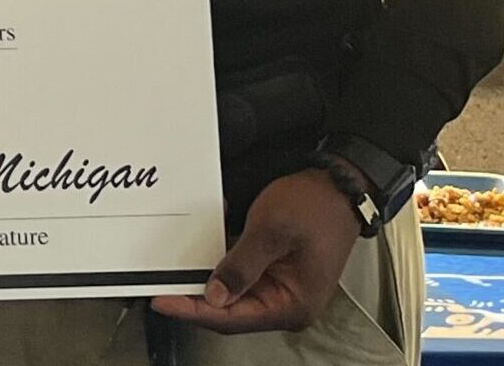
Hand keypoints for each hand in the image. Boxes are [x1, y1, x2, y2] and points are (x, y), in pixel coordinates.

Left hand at [150, 168, 359, 333]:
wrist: (342, 186)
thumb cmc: (317, 206)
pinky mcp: (275, 274)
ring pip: (233, 295)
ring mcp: (281, 290)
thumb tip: (215, 295)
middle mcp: (287, 305)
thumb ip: (241, 265)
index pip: (232, 318)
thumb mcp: (272, 231)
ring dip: (206, 282)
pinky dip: (221, 266)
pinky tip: (204, 254)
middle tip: (161, 287)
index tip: (163, 301)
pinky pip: (241, 277)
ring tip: (176, 272)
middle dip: (195, 299)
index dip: (193, 311)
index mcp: (292, 305)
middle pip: (230, 312)